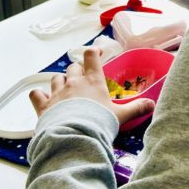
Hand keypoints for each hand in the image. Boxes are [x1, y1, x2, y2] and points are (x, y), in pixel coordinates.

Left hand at [30, 47, 154, 127]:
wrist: (75, 136)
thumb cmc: (99, 122)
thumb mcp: (121, 116)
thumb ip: (136, 108)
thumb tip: (152, 104)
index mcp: (93, 81)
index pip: (91, 57)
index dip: (94, 53)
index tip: (97, 54)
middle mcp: (74, 82)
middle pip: (73, 67)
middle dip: (77, 70)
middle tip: (82, 79)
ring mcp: (57, 93)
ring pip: (56, 78)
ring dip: (60, 81)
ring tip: (64, 90)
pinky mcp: (43, 105)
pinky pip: (36, 94)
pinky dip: (39, 95)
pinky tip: (42, 99)